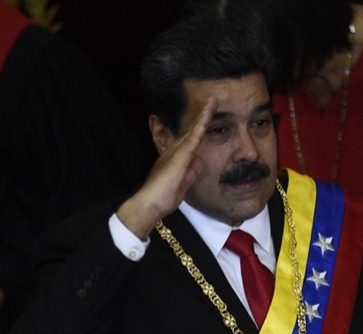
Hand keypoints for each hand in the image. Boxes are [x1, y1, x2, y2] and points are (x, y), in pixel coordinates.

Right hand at [116, 98, 217, 238]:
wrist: (149, 204)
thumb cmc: (164, 197)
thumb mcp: (184, 184)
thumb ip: (192, 172)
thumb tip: (200, 160)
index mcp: (175, 158)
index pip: (190, 141)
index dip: (199, 128)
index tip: (207, 117)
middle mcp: (174, 151)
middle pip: (192, 130)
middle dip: (202, 116)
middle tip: (212, 101)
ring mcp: (175, 152)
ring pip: (193, 130)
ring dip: (203, 116)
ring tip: (213, 102)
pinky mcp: (179, 156)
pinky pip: (192, 138)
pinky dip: (200, 126)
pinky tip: (207, 115)